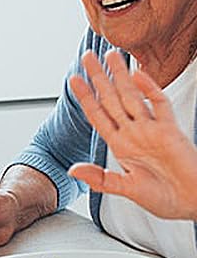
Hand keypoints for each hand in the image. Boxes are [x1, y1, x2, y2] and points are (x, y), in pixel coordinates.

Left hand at [68, 49, 196, 218]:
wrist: (192, 203)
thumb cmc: (162, 198)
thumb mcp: (125, 189)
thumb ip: (100, 178)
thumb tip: (72, 170)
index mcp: (120, 144)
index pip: (97, 114)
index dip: (86, 97)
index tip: (73, 79)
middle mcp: (133, 132)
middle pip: (112, 99)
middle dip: (99, 77)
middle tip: (87, 56)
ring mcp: (152, 129)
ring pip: (133, 96)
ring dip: (122, 75)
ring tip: (110, 54)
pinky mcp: (171, 130)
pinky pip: (160, 105)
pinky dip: (150, 89)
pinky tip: (139, 74)